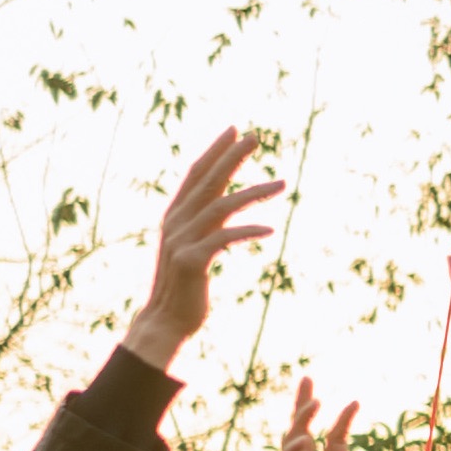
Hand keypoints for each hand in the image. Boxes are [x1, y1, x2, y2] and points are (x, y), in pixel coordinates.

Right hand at [120, 125, 284, 371]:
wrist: (166, 320)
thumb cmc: (186, 284)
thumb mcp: (196, 246)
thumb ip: (208, 223)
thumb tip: (227, 202)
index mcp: (176, 216)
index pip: (196, 174)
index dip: (215, 151)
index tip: (235, 130)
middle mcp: (176, 222)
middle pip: (207, 181)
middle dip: (231, 156)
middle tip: (256, 136)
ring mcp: (181, 241)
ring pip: (220, 206)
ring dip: (253, 192)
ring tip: (283, 183)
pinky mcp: (191, 261)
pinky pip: (223, 239)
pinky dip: (247, 232)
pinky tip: (269, 231)